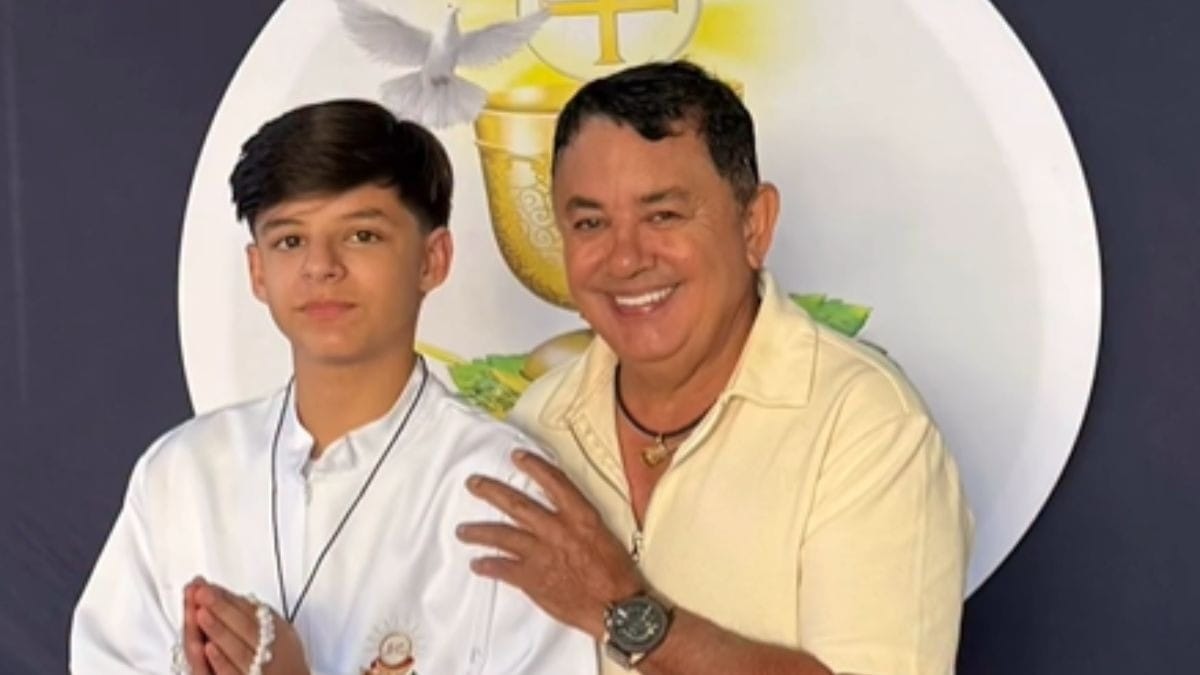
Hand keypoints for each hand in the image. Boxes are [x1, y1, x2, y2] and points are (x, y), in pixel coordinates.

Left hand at [183, 578, 309, 674]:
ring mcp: (260, 669)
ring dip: (220, 631)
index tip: (210, 587)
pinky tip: (209, 649)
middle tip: (202, 593)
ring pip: (238, 649)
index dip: (229, 598)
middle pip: (246, 626)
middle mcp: (270, 650)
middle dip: (223, 608)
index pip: (253, 611)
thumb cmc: (286, 663)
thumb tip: (235, 598)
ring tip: (201, 614)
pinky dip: (222, 661)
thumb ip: (262, 617)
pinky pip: (235, 674)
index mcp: (279, 633)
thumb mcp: (284, 634)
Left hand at [456, 449, 642, 638]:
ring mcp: (542, 553)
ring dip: (479, 532)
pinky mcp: (533, 578)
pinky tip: (477, 564)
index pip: (553, 481)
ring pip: (502, 535)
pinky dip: (488, 566)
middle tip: (474, 484)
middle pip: (516, 504)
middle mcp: (557, 530)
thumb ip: (579, 524)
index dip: (533, 466)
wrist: (617, 607)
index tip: (518, 457)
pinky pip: (503, 568)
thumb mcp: (604, 536)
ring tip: (463, 531)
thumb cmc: (617, 575)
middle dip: (491, 492)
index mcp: (580, 516)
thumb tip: (564, 518)